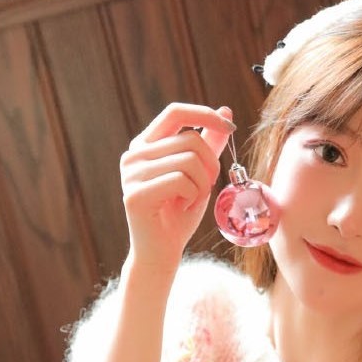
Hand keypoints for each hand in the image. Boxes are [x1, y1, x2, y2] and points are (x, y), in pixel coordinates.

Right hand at [119, 103, 234, 270]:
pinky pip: (182, 181)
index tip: (230, 127)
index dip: (205, 114)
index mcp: (146, 144)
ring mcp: (131, 174)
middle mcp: (133, 155)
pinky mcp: (135, 194)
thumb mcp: (199, 173)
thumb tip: (224, 110)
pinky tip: (182, 207)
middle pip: (190, 139)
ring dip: (202, 184)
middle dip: (210, 164)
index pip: (175, 112)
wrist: (162, 251)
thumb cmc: (180, 212)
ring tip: (191, 199)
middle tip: (204, 187)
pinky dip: (193, 196)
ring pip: (189, 160)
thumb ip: (209, 143)